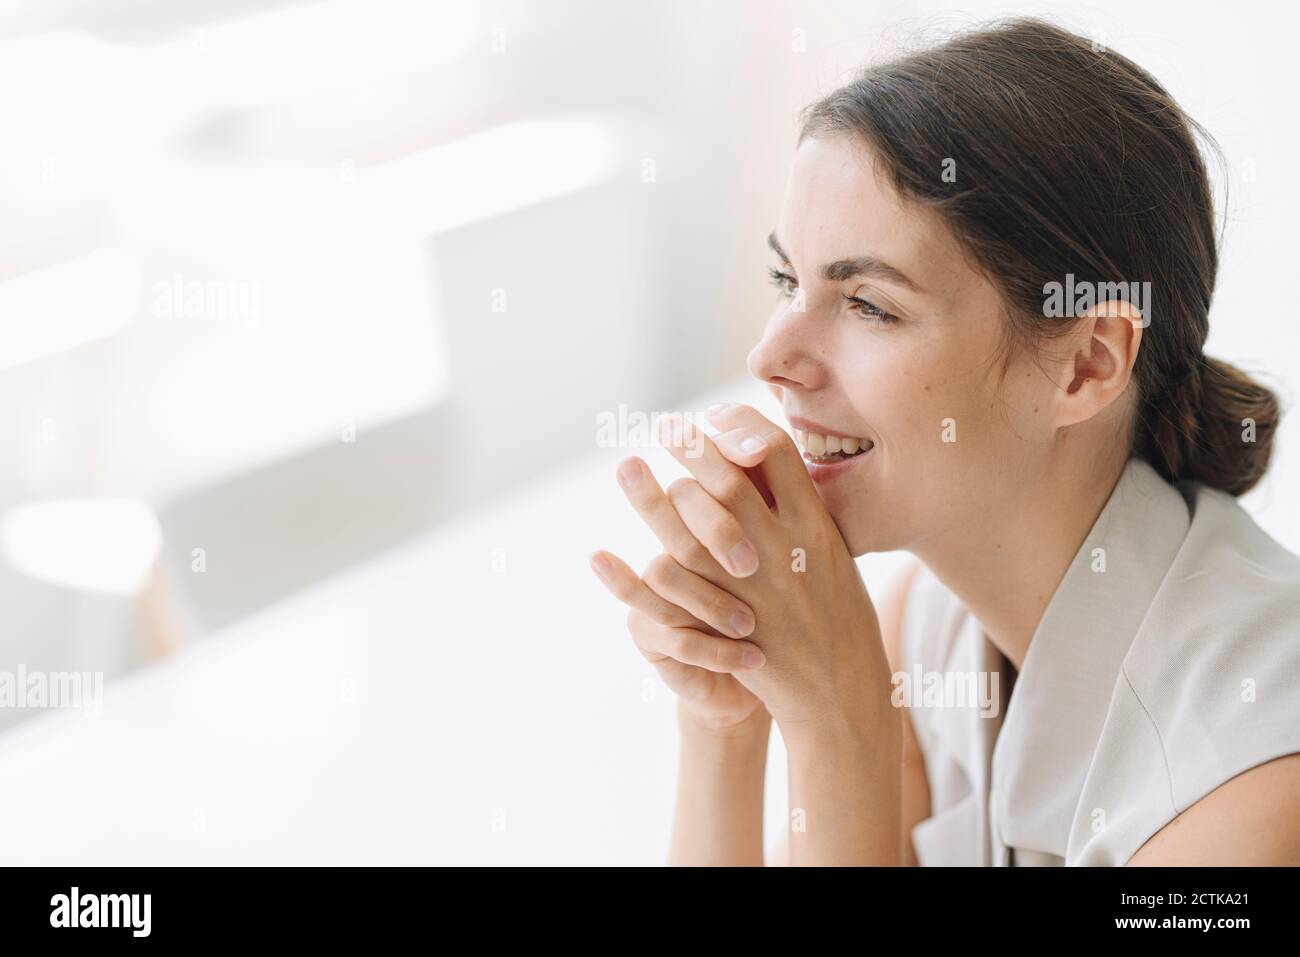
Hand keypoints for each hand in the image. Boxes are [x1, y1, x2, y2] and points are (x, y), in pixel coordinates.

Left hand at [609, 404, 896, 743]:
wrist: (844, 690)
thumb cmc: (839, 613)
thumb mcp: (833, 551)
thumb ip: (798, 508)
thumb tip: (763, 456)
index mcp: (815, 525)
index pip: (776, 453)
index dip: (740, 425)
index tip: (711, 417)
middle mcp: (785, 552)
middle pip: (729, 483)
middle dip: (691, 448)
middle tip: (665, 427)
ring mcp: (753, 593)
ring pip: (690, 535)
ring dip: (649, 498)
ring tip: (625, 466)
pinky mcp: (726, 631)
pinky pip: (667, 597)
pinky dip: (625, 579)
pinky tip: (595, 558)